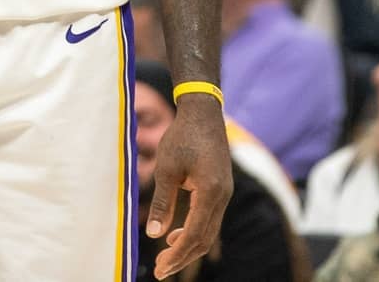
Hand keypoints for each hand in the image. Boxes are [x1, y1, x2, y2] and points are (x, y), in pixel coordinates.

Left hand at [147, 97, 233, 278]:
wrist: (203, 113)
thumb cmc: (182, 137)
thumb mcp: (166, 169)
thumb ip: (162, 202)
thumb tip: (153, 233)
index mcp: (210, 192)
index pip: (195, 234)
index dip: (177, 255)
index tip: (160, 269)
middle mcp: (222, 196)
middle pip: (204, 238)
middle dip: (182, 256)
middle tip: (160, 270)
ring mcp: (224, 193)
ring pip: (209, 230)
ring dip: (188, 245)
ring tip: (165, 256)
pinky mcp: (221, 189)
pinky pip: (209, 218)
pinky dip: (194, 230)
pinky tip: (176, 234)